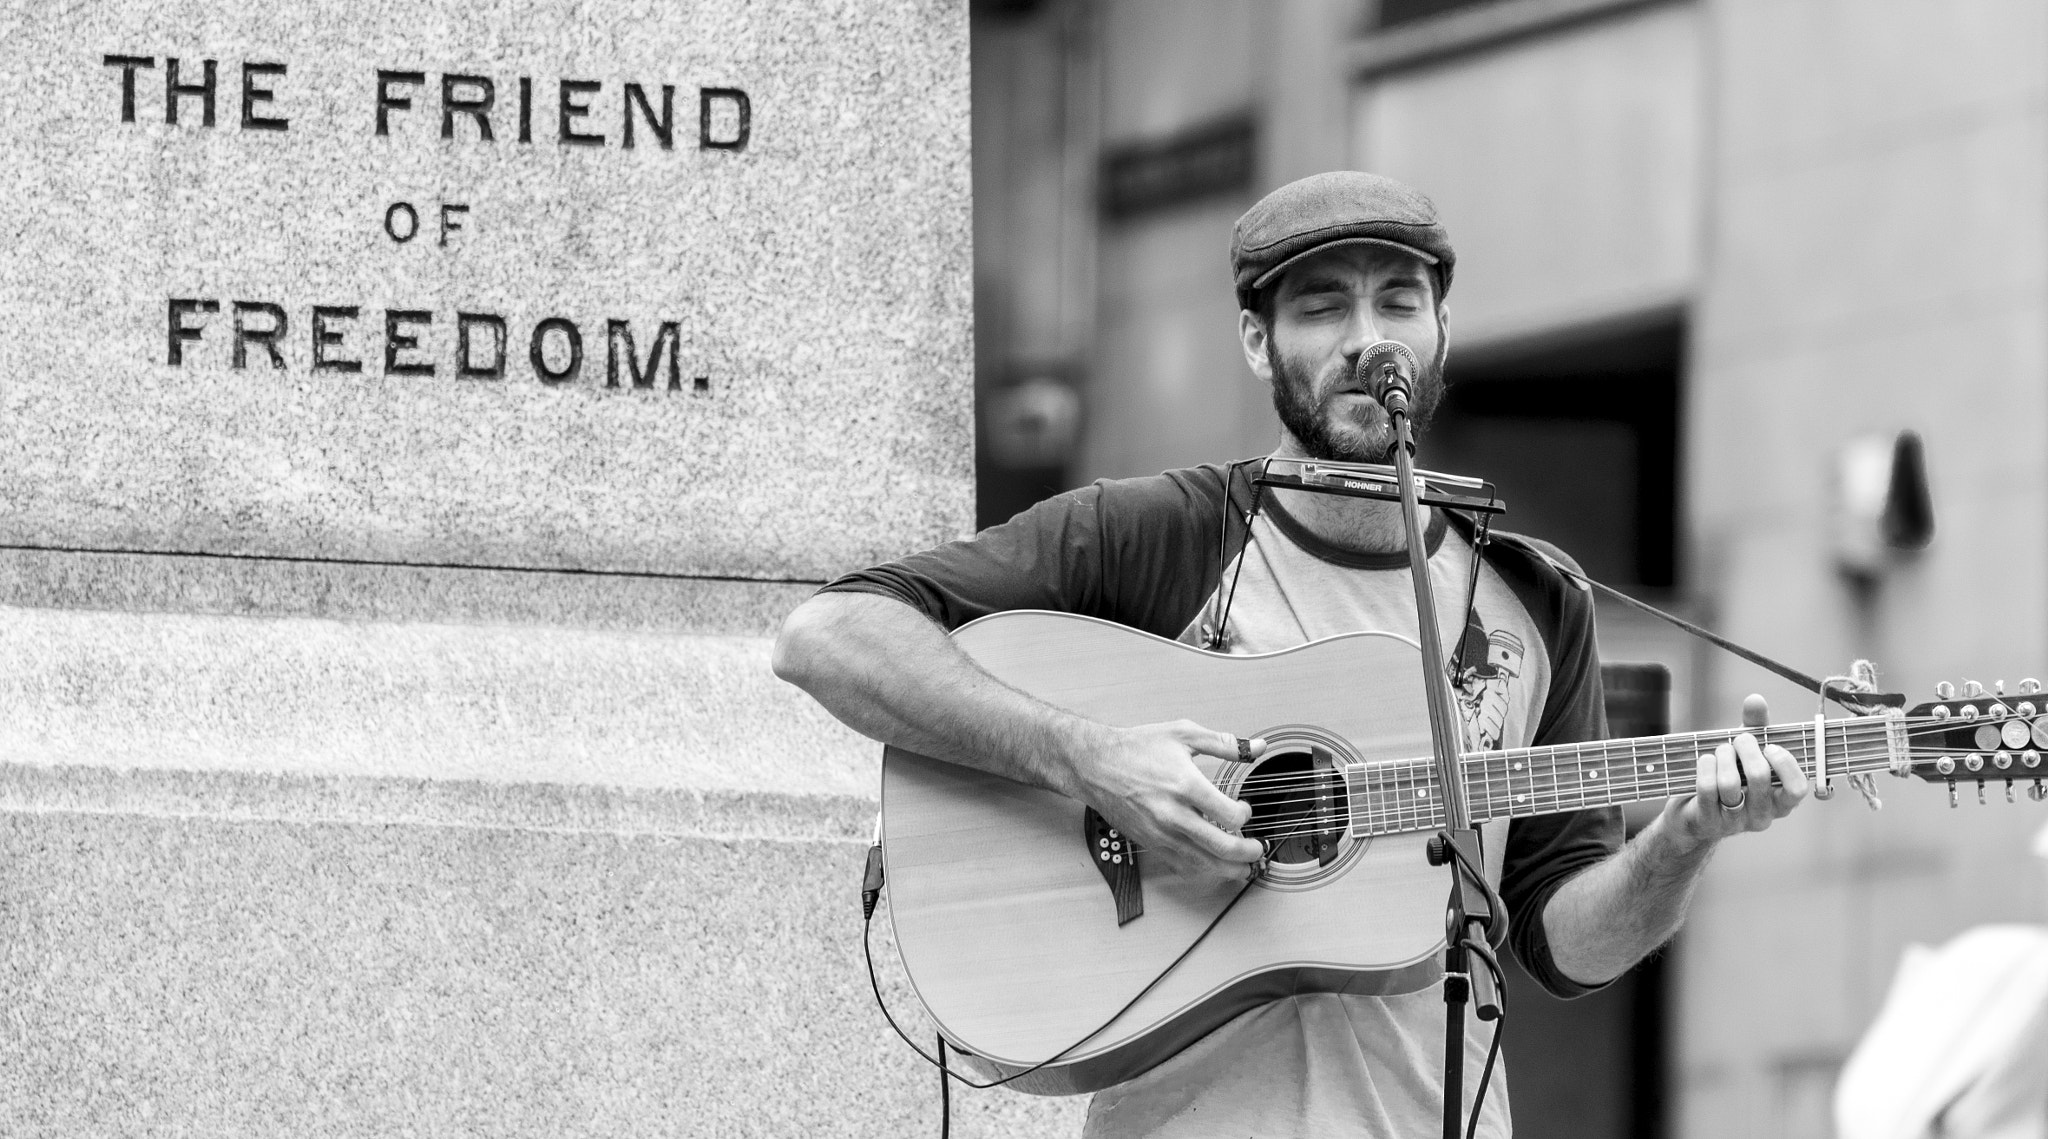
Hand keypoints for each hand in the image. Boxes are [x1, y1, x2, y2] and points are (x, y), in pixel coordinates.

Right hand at [1071, 720, 1265, 884]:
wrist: (1095, 765)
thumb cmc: (1136, 748)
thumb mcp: (1183, 734)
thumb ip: (1224, 743)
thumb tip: (1257, 747)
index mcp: (1186, 786)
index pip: (1231, 816)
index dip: (1246, 815)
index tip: (1244, 809)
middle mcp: (1174, 815)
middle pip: (1223, 848)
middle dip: (1248, 853)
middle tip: (1257, 850)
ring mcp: (1161, 833)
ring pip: (1204, 865)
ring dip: (1230, 869)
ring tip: (1243, 867)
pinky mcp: (1150, 843)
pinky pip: (1181, 867)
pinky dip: (1202, 871)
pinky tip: (1211, 864)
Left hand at [1660, 694, 1809, 848]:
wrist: (1693, 811)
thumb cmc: (1730, 776)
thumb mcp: (1746, 752)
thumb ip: (1756, 726)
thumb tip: (1756, 700)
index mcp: (1781, 802)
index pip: (1797, 788)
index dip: (1784, 762)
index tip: (1770, 746)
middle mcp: (1763, 816)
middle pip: (1759, 777)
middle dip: (1745, 748)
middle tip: (1739, 740)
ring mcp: (1736, 822)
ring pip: (1730, 783)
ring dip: (1723, 756)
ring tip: (1720, 751)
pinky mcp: (1709, 822)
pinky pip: (1707, 788)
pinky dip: (1705, 766)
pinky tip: (1705, 760)